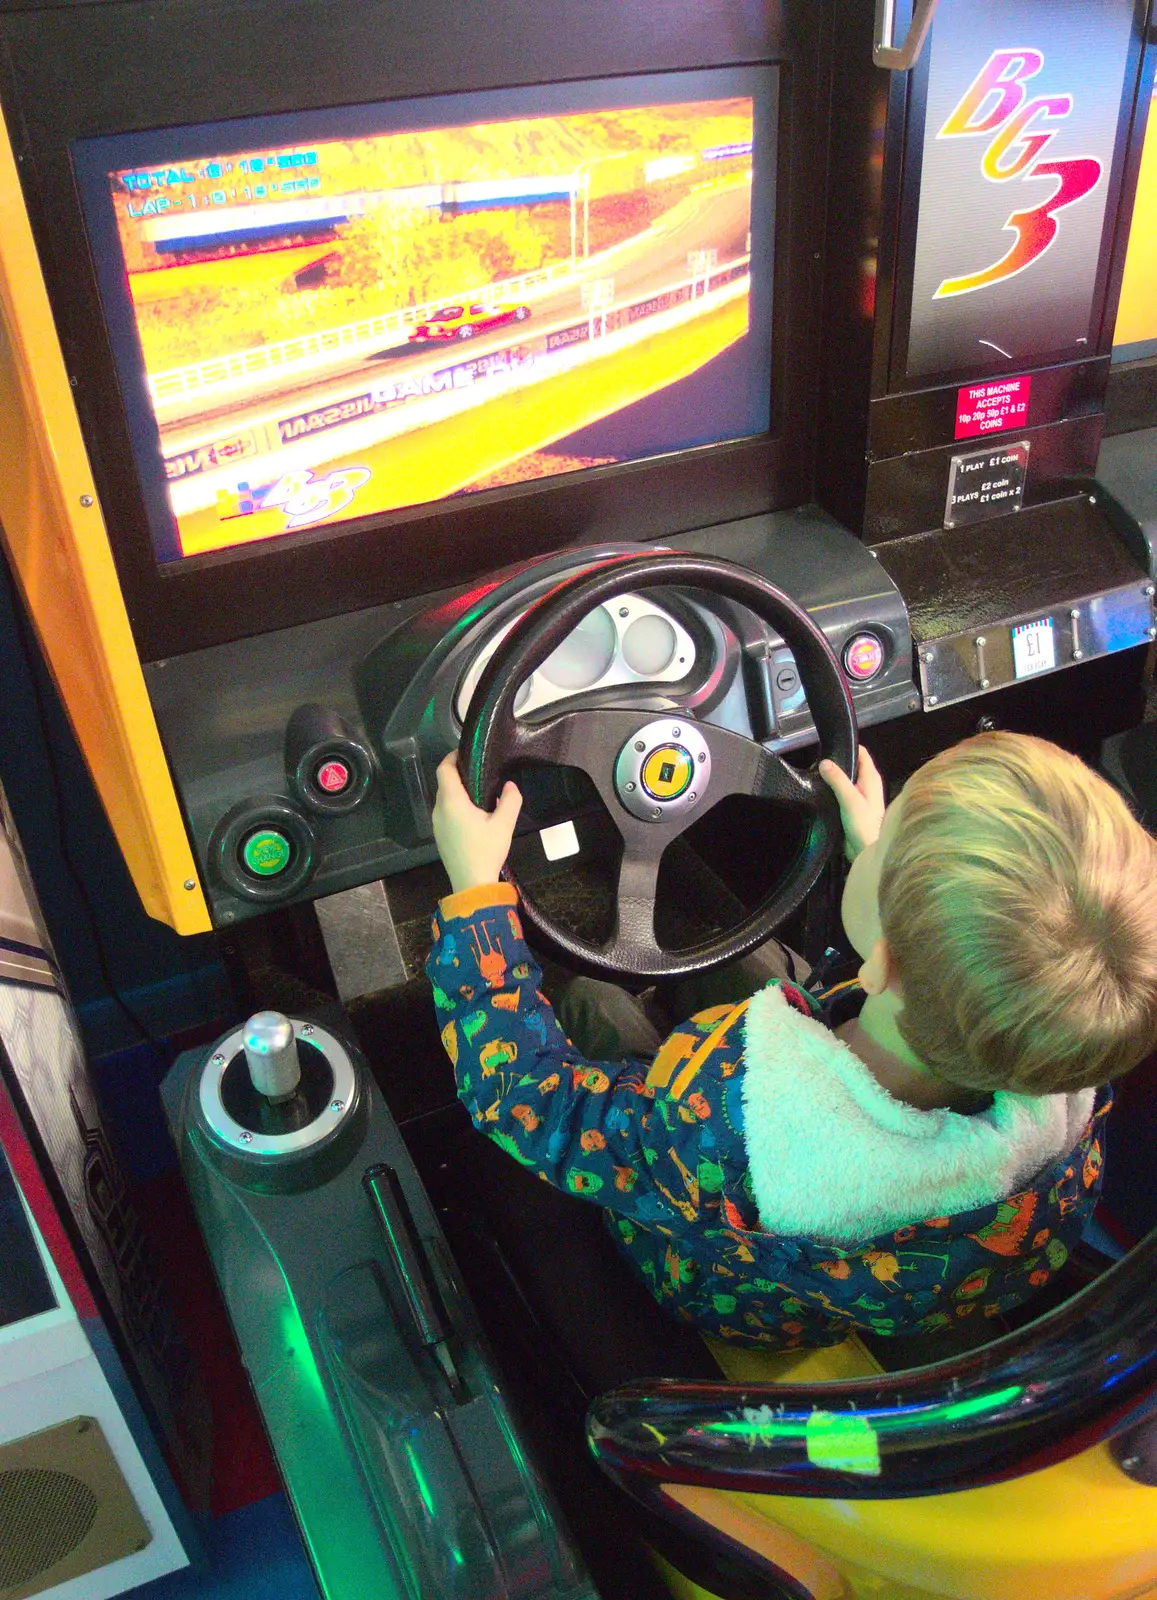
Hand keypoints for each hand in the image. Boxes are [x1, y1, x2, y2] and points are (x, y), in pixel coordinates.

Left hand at [432, 751, 522, 893]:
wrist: (472, 884)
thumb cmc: (486, 850)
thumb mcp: (504, 824)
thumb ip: (510, 800)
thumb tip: (510, 786)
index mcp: (452, 801)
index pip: (443, 769)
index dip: (451, 757)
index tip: (465, 753)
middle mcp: (439, 810)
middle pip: (443, 783)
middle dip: (458, 774)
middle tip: (479, 772)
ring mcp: (437, 825)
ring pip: (444, 799)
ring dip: (457, 792)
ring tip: (479, 794)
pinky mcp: (440, 837)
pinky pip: (445, 813)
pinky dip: (455, 807)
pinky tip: (473, 816)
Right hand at [819, 746, 884, 861]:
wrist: (866, 851)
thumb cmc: (865, 826)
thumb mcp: (850, 800)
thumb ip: (838, 780)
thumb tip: (825, 763)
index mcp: (871, 779)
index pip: (861, 753)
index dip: (848, 747)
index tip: (831, 747)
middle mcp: (867, 785)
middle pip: (851, 765)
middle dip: (837, 763)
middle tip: (820, 763)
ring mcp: (860, 796)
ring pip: (845, 779)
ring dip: (834, 778)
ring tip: (818, 776)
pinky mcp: (852, 807)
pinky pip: (841, 793)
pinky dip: (833, 791)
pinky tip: (823, 793)